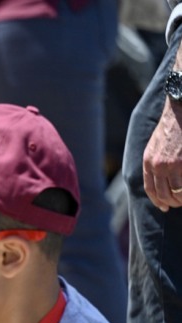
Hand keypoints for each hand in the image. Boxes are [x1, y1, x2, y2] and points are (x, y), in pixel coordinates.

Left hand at [142, 97, 181, 211]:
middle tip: (177, 204)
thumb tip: (159, 177)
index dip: (157, 200)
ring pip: (175, 192)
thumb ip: (154, 162)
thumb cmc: (170, 128)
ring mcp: (171, 165)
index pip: (150, 188)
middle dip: (170, 202)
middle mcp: (156, 166)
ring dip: (180, 199)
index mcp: (148, 162)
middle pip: (162, 193)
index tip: (163, 207)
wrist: (179, 113)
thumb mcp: (154, 146)